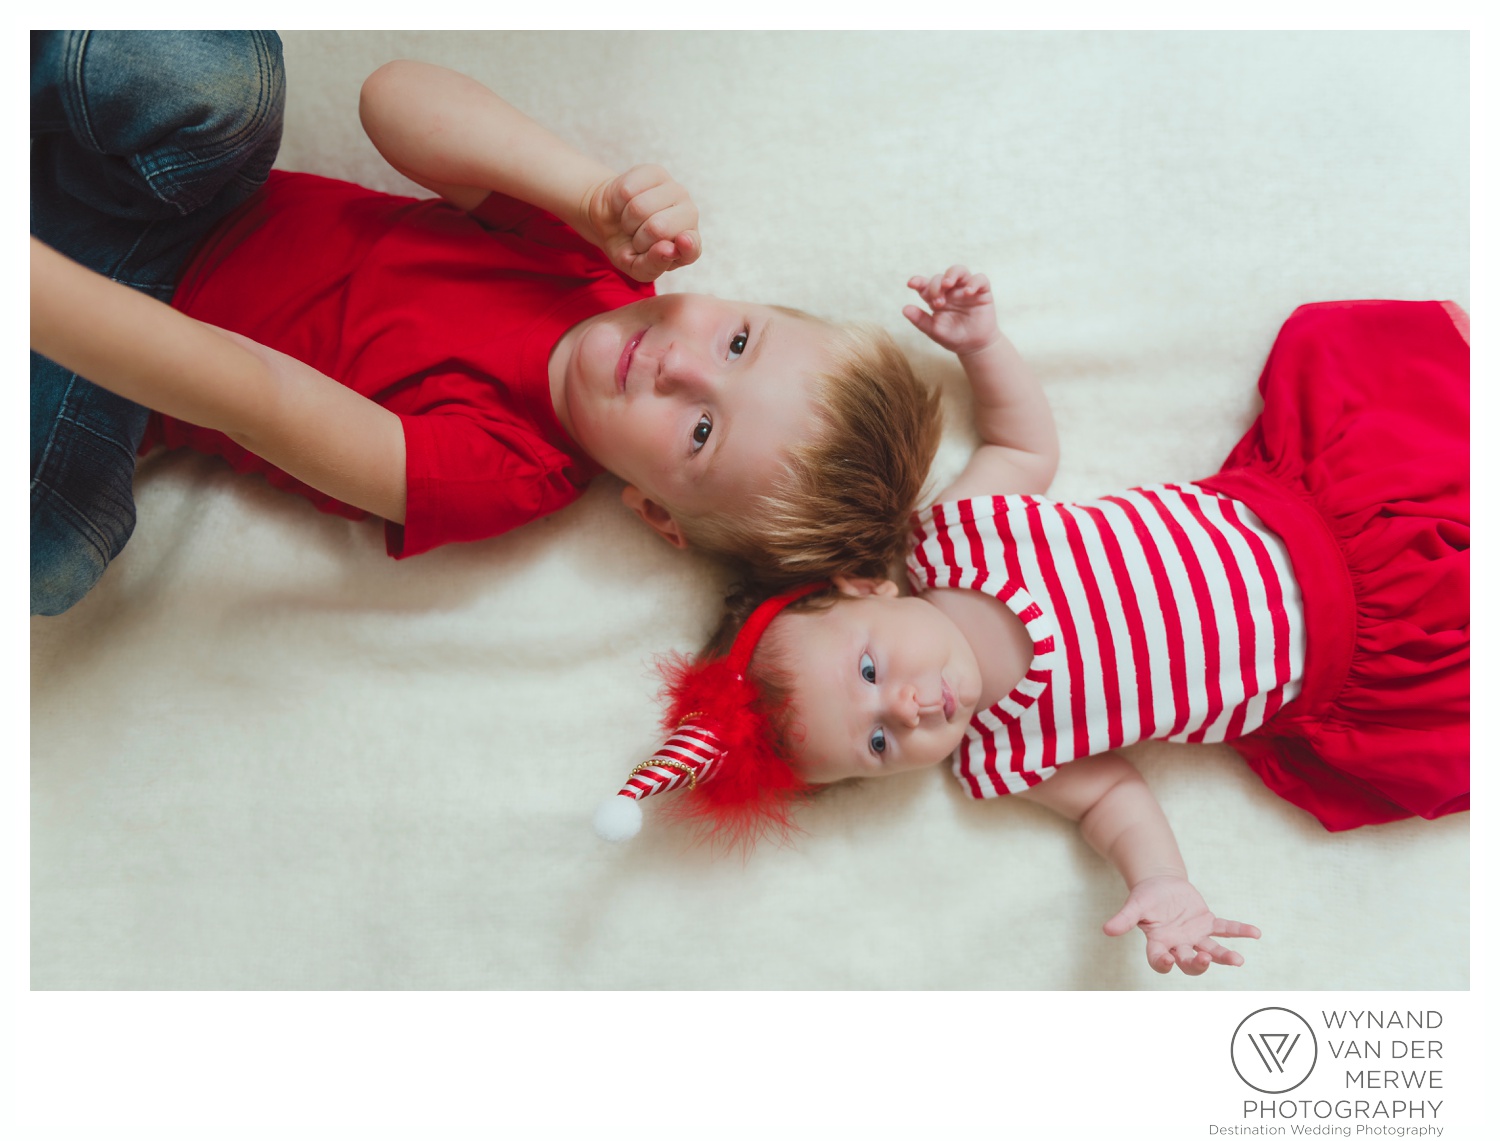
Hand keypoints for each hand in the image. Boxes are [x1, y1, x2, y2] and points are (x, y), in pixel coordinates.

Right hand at [582, 163, 700, 282]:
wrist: (611, 219)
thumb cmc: (629, 247)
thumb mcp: (637, 267)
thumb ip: (653, 265)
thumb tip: (668, 250)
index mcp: (690, 245)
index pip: (692, 246)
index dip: (686, 245)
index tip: (681, 242)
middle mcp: (689, 215)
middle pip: (659, 228)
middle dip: (639, 239)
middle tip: (637, 239)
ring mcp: (675, 190)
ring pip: (640, 208)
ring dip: (628, 221)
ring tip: (632, 223)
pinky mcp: (656, 172)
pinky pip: (628, 190)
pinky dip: (619, 203)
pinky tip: (626, 204)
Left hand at [902, 265, 999, 356]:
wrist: (974, 346)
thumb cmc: (952, 337)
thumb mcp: (934, 331)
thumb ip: (920, 320)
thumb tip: (904, 309)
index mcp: (935, 298)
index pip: (925, 285)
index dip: (918, 281)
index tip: (911, 284)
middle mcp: (950, 290)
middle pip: (940, 277)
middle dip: (936, 287)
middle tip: (937, 303)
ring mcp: (965, 289)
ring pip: (959, 270)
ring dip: (952, 274)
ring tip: (948, 284)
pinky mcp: (982, 292)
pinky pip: (980, 279)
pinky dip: (974, 282)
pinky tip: (968, 292)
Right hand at [1103, 874, 1260, 975]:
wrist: (1161, 884)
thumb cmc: (1145, 897)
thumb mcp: (1134, 905)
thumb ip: (1123, 919)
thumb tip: (1106, 930)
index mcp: (1158, 943)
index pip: (1159, 960)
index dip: (1163, 964)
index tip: (1168, 961)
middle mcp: (1178, 944)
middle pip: (1189, 962)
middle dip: (1198, 964)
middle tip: (1204, 959)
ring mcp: (1195, 936)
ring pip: (1211, 950)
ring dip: (1224, 957)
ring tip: (1238, 960)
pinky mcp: (1208, 923)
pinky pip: (1225, 929)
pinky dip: (1239, 931)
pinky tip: (1255, 934)